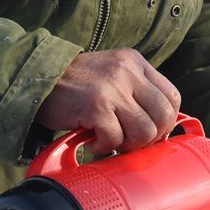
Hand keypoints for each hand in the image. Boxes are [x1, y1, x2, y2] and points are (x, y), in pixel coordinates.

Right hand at [35, 48, 181, 154]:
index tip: (150, 133)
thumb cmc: (76, 85)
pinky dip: (103, 146)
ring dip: (126, 144)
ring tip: (108, 139)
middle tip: (128, 142)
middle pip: (163, 117)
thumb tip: (160, 130)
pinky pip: (115, 139)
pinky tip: (91, 139)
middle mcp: (127, 71)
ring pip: (144, 132)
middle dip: (149, 138)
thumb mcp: (112, 75)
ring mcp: (112, 88)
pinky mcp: (96, 106)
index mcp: (135, 62)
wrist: (37, 78)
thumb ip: (136, 92)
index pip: (172, 97)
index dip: (165, 122)